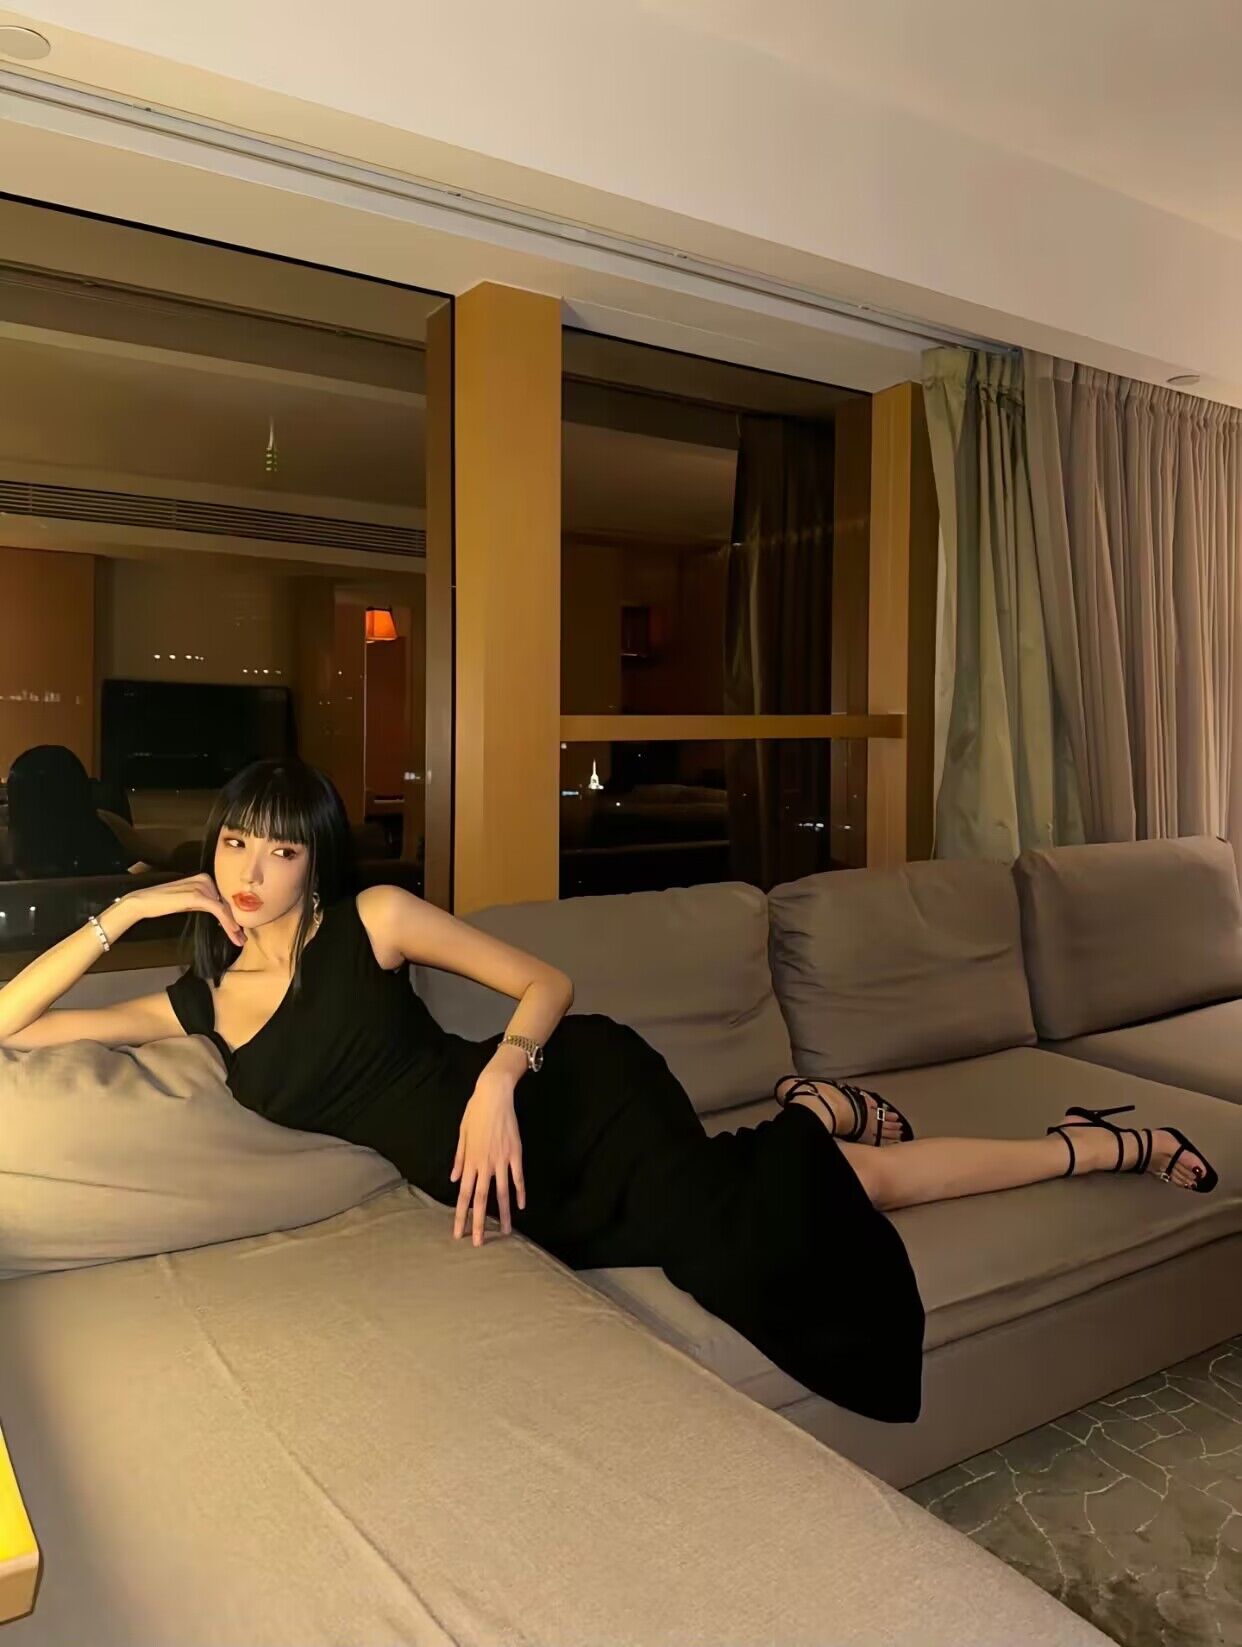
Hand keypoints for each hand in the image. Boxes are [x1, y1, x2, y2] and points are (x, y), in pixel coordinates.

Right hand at [113, 873, 244, 945]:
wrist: (144, 901)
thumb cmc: (164, 903)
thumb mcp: (189, 902)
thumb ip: (205, 903)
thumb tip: (223, 915)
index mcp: (205, 878)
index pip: (224, 899)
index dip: (233, 915)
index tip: (240, 931)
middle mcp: (206, 879)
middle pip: (226, 904)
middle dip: (235, 923)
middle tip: (242, 939)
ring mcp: (202, 886)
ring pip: (224, 909)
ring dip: (233, 926)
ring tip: (239, 941)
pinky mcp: (198, 895)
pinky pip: (218, 910)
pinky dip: (227, 922)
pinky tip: (232, 933)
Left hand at [450, 1072, 525, 1246]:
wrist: (494, 1095)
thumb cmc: (475, 1112)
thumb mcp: (462, 1134)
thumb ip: (459, 1158)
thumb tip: (454, 1178)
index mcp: (470, 1160)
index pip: (464, 1194)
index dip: (461, 1215)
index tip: (459, 1232)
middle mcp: (485, 1163)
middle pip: (482, 1199)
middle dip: (480, 1222)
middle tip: (479, 1243)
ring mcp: (502, 1159)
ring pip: (502, 1192)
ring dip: (504, 1214)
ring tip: (505, 1232)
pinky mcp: (516, 1153)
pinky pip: (518, 1177)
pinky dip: (520, 1192)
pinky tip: (521, 1205)